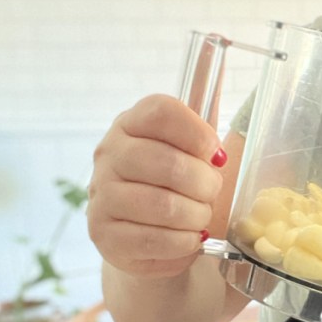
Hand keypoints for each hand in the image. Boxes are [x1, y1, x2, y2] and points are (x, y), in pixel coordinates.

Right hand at [87, 94, 224, 278]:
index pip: (161, 112)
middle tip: (212, 194)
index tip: (217, 155)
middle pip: (168, 163)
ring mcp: (102, 195)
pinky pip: (154, 239)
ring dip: (196, 216)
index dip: (198, 134)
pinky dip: (183, 243)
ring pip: (163, 205)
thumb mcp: (192, 153)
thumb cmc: (179, 189)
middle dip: (205, 184)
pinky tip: (189, 239)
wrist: (150, 239)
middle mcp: (109, 155)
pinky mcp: (104, 235)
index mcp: (131, 124)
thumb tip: (219, 78)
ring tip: (201, 218)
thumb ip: (205, 127)